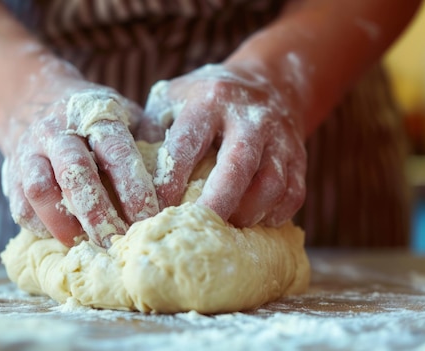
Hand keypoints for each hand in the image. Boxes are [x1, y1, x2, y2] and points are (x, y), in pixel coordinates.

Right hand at [0, 59, 158, 246]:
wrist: (38, 100)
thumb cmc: (97, 121)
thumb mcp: (127, 117)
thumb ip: (150, 142)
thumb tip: (182, 181)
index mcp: (94, 116)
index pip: (115, 151)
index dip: (133, 187)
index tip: (149, 218)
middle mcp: (57, 131)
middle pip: (74, 173)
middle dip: (98, 213)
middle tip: (118, 242)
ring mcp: (29, 152)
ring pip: (39, 190)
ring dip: (64, 223)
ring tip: (88, 246)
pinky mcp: (10, 173)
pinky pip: (20, 206)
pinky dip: (41, 227)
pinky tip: (63, 238)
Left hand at [139, 64, 306, 227]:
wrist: (270, 80)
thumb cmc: (206, 99)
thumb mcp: (173, 99)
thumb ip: (151, 131)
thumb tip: (125, 180)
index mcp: (209, 100)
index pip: (187, 144)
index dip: (170, 181)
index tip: (152, 212)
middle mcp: (249, 117)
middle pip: (237, 165)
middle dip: (216, 203)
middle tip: (194, 232)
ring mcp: (280, 137)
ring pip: (271, 184)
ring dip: (247, 213)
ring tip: (223, 231)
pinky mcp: (299, 156)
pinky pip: (293, 193)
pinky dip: (274, 214)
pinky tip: (252, 224)